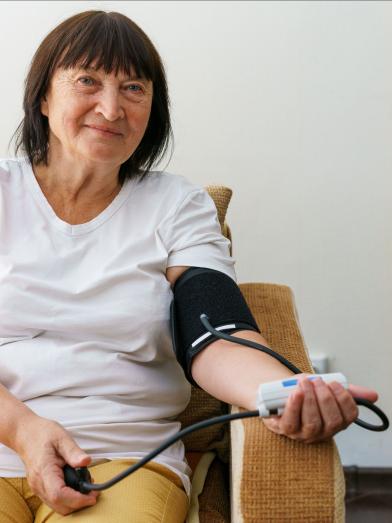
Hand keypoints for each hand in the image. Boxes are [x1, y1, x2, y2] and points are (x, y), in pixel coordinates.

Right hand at [16, 416, 98, 514]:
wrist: (26, 434)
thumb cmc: (43, 433)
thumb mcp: (62, 437)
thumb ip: (74, 452)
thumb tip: (87, 461)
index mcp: (44, 470)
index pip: (59, 494)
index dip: (77, 499)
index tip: (92, 496)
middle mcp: (38, 483)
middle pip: (59, 505)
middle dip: (79, 503)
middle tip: (93, 492)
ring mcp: (37, 487)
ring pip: (57, 506)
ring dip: (74, 501)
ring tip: (86, 486)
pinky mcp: (39, 487)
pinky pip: (53, 500)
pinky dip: (67, 498)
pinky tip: (76, 485)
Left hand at [262, 374, 377, 443]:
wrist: (277, 391)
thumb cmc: (304, 391)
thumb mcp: (324, 387)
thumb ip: (346, 390)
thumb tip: (373, 395)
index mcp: (336, 421)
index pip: (349, 416)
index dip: (344, 400)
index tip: (334, 384)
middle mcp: (322, 432)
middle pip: (332, 421)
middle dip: (326, 398)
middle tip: (317, 381)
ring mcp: (303, 434)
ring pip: (313, 423)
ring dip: (310, 400)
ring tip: (305, 382)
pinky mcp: (285, 430)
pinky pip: (291, 422)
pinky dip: (294, 406)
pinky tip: (295, 393)